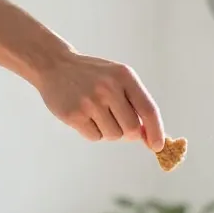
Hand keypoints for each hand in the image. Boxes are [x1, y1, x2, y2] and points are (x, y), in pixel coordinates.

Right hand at [34, 49, 165, 151]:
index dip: (156, 131)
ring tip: (96, 112)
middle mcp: (109, 87)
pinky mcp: (74, 115)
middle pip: (131, 129)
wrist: (56, 65)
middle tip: (116, 122)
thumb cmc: (93, 76)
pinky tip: (84, 116)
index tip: (158, 146)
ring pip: (113, 136)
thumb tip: (150, 138)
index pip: (148, 110)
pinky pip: (95, 138)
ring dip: (108, 131)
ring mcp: (90, 101)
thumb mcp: (117, 79)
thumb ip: (136, 103)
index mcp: (124, 76)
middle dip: (128, 133)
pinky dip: (92, 132)